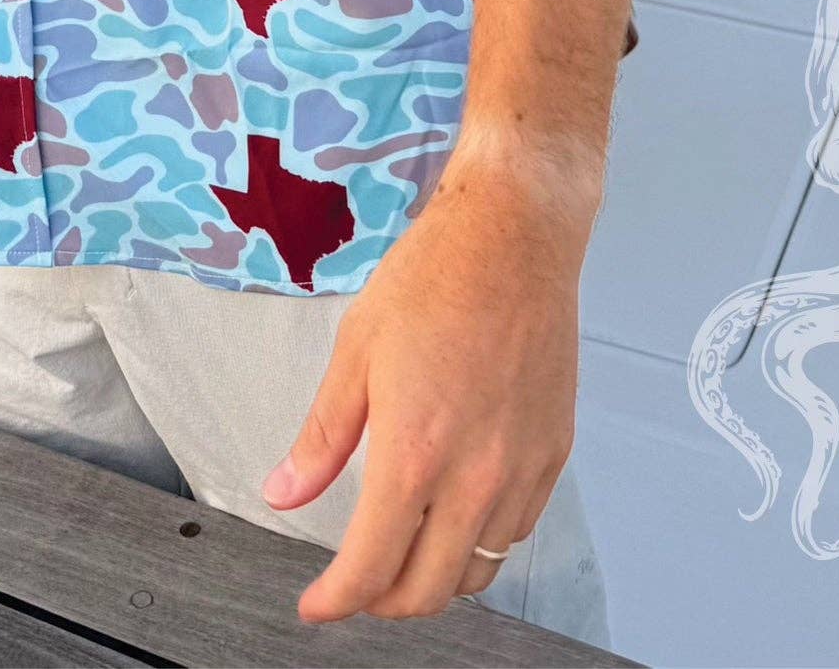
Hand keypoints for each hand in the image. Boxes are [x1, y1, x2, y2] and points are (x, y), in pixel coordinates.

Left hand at [262, 149, 589, 622]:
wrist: (514, 235)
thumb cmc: (435, 277)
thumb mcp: (356, 350)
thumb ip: (323, 436)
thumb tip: (285, 491)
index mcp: (414, 454)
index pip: (370, 568)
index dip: (336, 601)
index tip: (317, 605)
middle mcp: (474, 475)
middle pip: (427, 591)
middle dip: (382, 602)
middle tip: (356, 585)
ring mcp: (520, 469)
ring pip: (478, 570)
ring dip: (435, 579)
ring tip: (405, 556)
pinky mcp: (552, 453)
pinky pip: (517, 531)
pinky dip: (482, 542)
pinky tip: (458, 515)